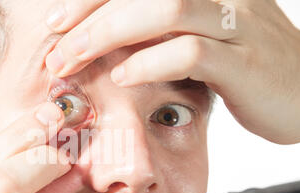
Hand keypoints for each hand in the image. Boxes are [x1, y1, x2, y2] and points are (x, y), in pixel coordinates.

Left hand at [45, 0, 299, 143]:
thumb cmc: (241, 63)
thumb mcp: (200, 33)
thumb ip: (159, 26)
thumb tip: (99, 35)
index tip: (54, 23)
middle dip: (88, 17)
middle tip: (54, 48)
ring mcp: (238, 21)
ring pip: (166, 9)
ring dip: (108, 35)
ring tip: (71, 61)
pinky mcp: (245, 61)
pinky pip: (191, 51)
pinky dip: (149, 63)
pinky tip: (121, 77)